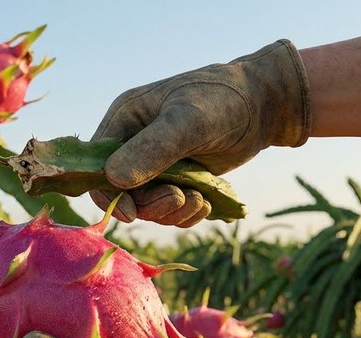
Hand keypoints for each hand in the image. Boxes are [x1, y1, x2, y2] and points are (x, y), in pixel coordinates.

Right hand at [89, 39, 310, 225]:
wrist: (263, 105)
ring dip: (171, 211)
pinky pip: (169, 210)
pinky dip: (186, 213)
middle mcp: (133, 145)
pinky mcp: (177, 180)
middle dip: (151, 204)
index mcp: (124, 121)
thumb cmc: (222, 101)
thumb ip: (152, 149)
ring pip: (148, 206)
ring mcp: (155, 165)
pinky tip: (205, 203)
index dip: (108, 193)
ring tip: (199, 200)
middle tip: (180, 198)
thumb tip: (113, 179)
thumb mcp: (186, 122)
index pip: (96, 166)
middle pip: (123, 193)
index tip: (132, 213)